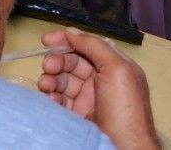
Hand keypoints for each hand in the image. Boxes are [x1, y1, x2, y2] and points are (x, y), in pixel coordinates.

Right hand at [38, 28, 156, 149]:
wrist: (122, 147)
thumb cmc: (124, 109)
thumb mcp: (117, 70)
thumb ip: (95, 46)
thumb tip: (72, 32)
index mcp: (115, 67)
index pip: (87, 46)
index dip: (67, 40)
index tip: (47, 41)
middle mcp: (102, 80)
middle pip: (72, 61)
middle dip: (57, 61)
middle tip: (48, 67)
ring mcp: (89, 98)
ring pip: (63, 79)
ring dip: (50, 79)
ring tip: (46, 85)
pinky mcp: (78, 114)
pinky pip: (59, 99)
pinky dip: (51, 95)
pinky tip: (50, 98)